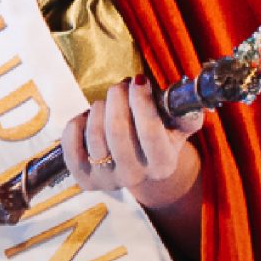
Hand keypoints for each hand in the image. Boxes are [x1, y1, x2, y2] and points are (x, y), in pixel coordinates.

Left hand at [60, 76, 205, 215]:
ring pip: (95, 134)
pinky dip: (77, 123)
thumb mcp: (180, 124)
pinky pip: (71, 143)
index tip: (139, 80)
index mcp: (163, 164)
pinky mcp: (84, 179)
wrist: (142, 163)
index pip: (149, 132)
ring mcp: (107, 181)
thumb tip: (189, 100)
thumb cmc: (161, 135)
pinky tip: (89, 118)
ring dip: (99, 107)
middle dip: (117, 98)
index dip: (141, 102)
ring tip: (108, 102)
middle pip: (117, 132)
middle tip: (121, 86)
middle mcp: (135, 177)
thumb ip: (187, 112)